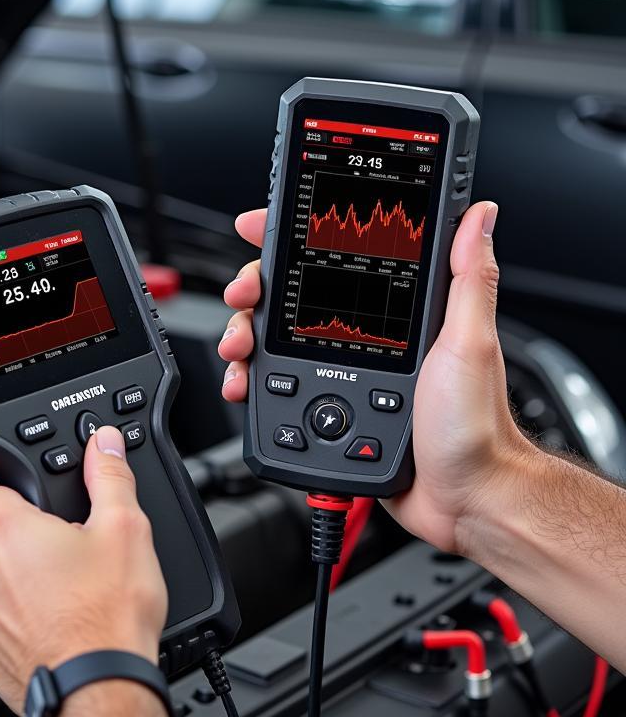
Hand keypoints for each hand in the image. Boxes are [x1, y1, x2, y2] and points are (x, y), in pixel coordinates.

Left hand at [0, 426, 167, 713]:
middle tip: (47, 532)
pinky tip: (43, 612)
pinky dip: (4, 607)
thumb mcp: (124, 529)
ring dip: (2, 566)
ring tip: (51, 577)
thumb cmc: (106, 619)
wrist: (99, 692)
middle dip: (4, 520)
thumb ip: (109, 475)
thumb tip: (104, 444)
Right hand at [218, 201, 534, 553]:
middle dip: (254, 289)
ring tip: (239, 348)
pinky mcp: (325, 408)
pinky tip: (244, 385)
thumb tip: (477, 216)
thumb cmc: (474, 426)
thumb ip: (469, 278)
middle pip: (289, 296)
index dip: (292, 238)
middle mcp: (362, 337)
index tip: (260, 227)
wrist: (464, 500)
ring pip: (273, 340)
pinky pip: (274, 388)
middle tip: (243, 296)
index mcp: (394, 313)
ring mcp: (338, 371)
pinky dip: (250, 381)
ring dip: (243, 335)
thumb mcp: (470, 342)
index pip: (334, 257)